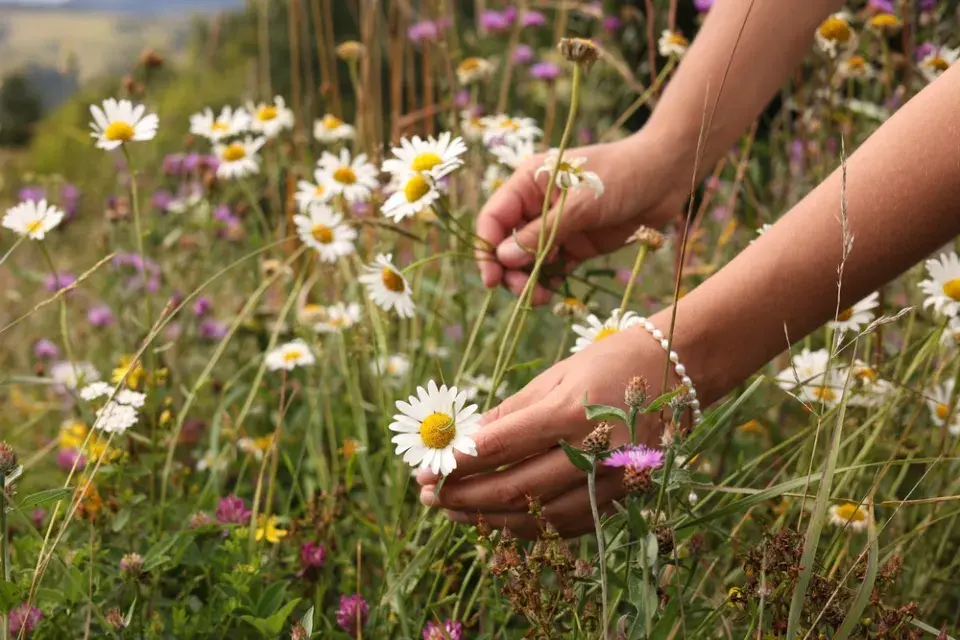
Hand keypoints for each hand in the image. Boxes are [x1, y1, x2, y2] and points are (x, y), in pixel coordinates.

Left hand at [416, 327, 669, 538]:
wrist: (677, 371)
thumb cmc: (606, 363)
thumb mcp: (553, 377)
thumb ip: (509, 414)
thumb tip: (461, 444)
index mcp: (571, 412)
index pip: (499, 448)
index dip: (456, 465)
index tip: (423, 471)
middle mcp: (594, 451)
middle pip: (515, 490)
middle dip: (464, 498)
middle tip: (428, 495)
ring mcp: (611, 480)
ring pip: (539, 516)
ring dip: (489, 519)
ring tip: (454, 511)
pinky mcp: (622, 496)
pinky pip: (567, 523)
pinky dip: (527, 525)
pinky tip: (497, 518)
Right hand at [475, 129, 688, 303]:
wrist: (667, 175)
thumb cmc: (621, 176)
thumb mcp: (579, 205)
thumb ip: (541, 233)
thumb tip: (504, 258)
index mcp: (530, 182)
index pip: (494, 217)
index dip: (487, 247)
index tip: (491, 278)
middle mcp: (538, 204)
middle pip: (508, 242)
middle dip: (509, 269)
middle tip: (520, 291)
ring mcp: (558, 225)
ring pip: (529, 258)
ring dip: (529, 279)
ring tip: (539, 298)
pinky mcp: (578, 243)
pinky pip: (554, 266)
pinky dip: (549, 280)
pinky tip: (551, 292)